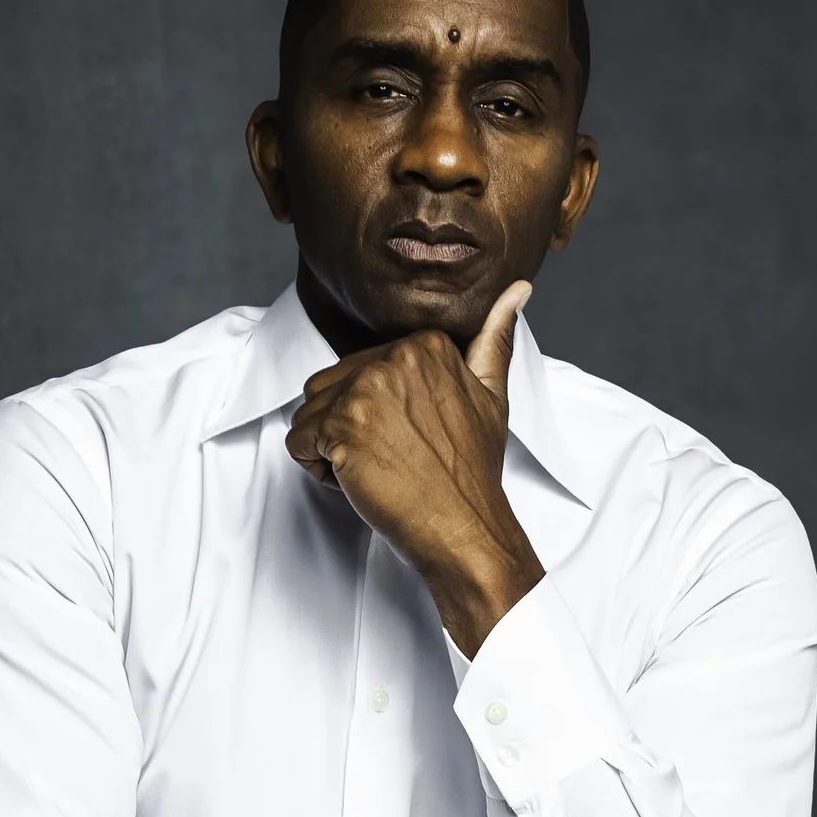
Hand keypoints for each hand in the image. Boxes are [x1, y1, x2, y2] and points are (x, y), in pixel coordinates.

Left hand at [286, 283, 544, 653]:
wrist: (466, 527)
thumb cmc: (472, 473)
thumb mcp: (492, 396)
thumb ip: (494, 340)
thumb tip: (517, 289)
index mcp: (424, 344)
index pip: (360, 369)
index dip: (374, 413)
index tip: (409, 439)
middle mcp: (394, 358)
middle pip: (329, 387)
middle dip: (347, 429)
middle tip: (392, 460)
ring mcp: (366, 390)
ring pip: (309, 412)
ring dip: (330, 449)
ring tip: (376, 469)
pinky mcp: (342, 426)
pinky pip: (299, 441)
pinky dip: (318, 470)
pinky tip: (359, 482)